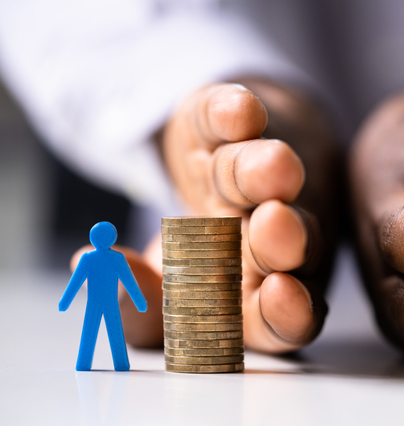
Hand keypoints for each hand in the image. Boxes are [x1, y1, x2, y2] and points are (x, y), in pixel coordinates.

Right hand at [90, 80, 339, 351]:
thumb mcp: (167, 296)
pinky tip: (242, 112)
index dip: (286, 310)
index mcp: (261, 290)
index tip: (278, 295)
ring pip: (260, 179)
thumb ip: (140, 310)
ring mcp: (254, 176)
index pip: (283, 314)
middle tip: (275, 225)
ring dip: (261, 174)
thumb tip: (96, 273)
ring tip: (276, 165)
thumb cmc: (199, 255)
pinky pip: (230, 118)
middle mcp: (271, 236)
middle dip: (278, 239)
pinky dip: (232, 113)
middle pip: (280, 243)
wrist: (232, 165)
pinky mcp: (232, 123)